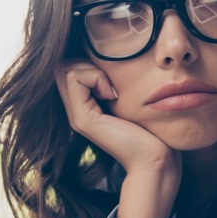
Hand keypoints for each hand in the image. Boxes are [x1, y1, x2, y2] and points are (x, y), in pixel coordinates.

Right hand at [54, 61, 177, 175]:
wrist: (154, 159)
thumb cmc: (150, 130)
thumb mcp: (128, 99)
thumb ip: (113, 84)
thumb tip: (108, 58)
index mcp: (85, 106)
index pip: (68, 68)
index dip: (87, 64)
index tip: (112, 80)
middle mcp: (76, 111)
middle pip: (62, 67)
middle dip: (86, 63)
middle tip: (110, 82)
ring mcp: (76, 116)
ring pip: (65, 69)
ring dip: (91, 70)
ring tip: (111, 90)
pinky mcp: (82, 119)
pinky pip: (76, 79)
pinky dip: (96, 78)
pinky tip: (112, 95)